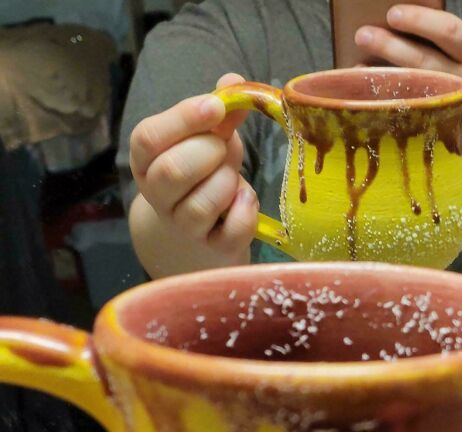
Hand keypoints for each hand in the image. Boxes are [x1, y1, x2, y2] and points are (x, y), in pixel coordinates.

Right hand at [129, 73, 258, 264]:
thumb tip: (234, 82)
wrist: (200, 236)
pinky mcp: (213, 250)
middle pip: (172, 171)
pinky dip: (246, 211)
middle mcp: (157, 196)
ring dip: (228, 183)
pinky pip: (232, 231)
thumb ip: (219, 113)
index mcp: (146, 161)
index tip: (215, 107)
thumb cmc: (204, 176)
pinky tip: (246, 200)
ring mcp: (183, 228)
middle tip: (223, 150)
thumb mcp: (207, 140)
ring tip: (233, 178)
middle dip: (209, 153)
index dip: (184, 119)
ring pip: (201, 205)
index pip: (148, 138)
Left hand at [355, 5, 461, 154]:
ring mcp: (449, 107)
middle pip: (425, 62)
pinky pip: (406, 111)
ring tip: (355, 64)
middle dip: (390, 46)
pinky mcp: (436, 127)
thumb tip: (391, 26)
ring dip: (380, 75)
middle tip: (362, 34)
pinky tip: (363, 91)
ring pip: (412, 90)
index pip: (450, 32)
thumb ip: (440, 43)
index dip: (421, 21)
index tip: (393, 13)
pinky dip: (383, 99)